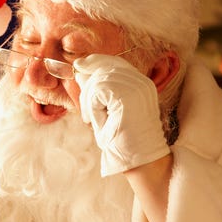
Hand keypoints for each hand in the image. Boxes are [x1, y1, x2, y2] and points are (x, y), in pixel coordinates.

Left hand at [74, 54, 169, 175]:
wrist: (138, 160)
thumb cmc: (122, 139)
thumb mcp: (105, 109)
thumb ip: (95, 89)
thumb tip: (79, 69)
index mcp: (140, 83)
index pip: (116, 62)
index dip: (95, 61)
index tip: (79, 66)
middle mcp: (142, 82)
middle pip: (105, 67)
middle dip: (87, 87)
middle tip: (87, 114)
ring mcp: (137, 88)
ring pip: (99, 80)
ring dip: (88, 101)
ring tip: (93, 120)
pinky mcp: (129, 97)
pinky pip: (98, 91)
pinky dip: (92, 107)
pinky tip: (96, 121)